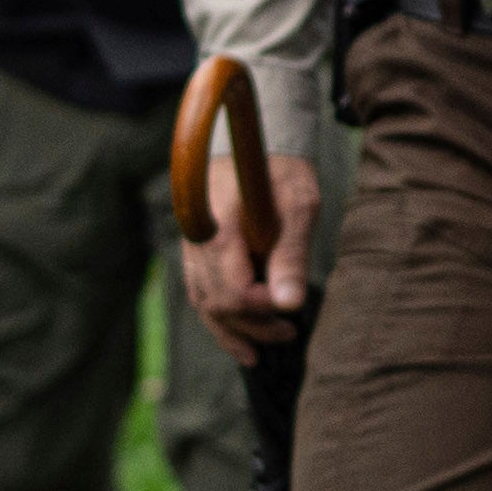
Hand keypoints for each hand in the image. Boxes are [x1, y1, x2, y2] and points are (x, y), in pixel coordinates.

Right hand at [182, 133, 325, 348]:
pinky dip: (217, 317)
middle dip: (251, 326)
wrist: (254, 139)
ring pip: (202, 302)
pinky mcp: (196, 250)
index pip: (231, 291)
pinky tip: (239, 337)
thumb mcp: (299, 204)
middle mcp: (198, 241)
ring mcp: (192, 246)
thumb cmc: (281, 169)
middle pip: (215, 303)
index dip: (259, 309)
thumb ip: (291, 253)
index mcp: (220, 230)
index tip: (289, 309)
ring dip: (232, 330)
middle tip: (287, 334)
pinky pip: (199, 292)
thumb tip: (289, 304)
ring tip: (261, 350)